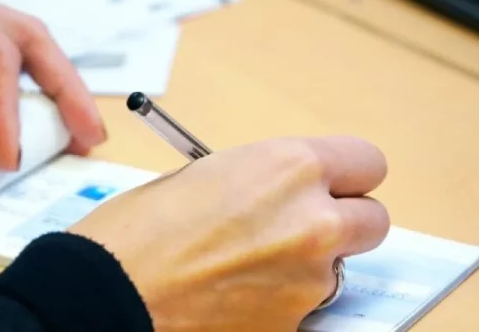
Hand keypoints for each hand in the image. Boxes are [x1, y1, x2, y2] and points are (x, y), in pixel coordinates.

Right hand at [69, 136, 389, 331]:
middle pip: (372, 221)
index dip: (346, 176)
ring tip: (242, 269)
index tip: (331, 187)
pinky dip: (279, 302)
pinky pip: (304, 308)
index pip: (365, 163)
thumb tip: (283, 198)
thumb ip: (261, 182)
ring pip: (336, 270)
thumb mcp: (202, 177)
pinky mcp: (292, 327)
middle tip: (300, 230)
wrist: (106, 293)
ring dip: (305, 267)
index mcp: (288, 168)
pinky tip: (232, 296)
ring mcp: (307, 281)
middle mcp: (312, 221)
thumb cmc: (135, 231)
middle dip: (342, 224)